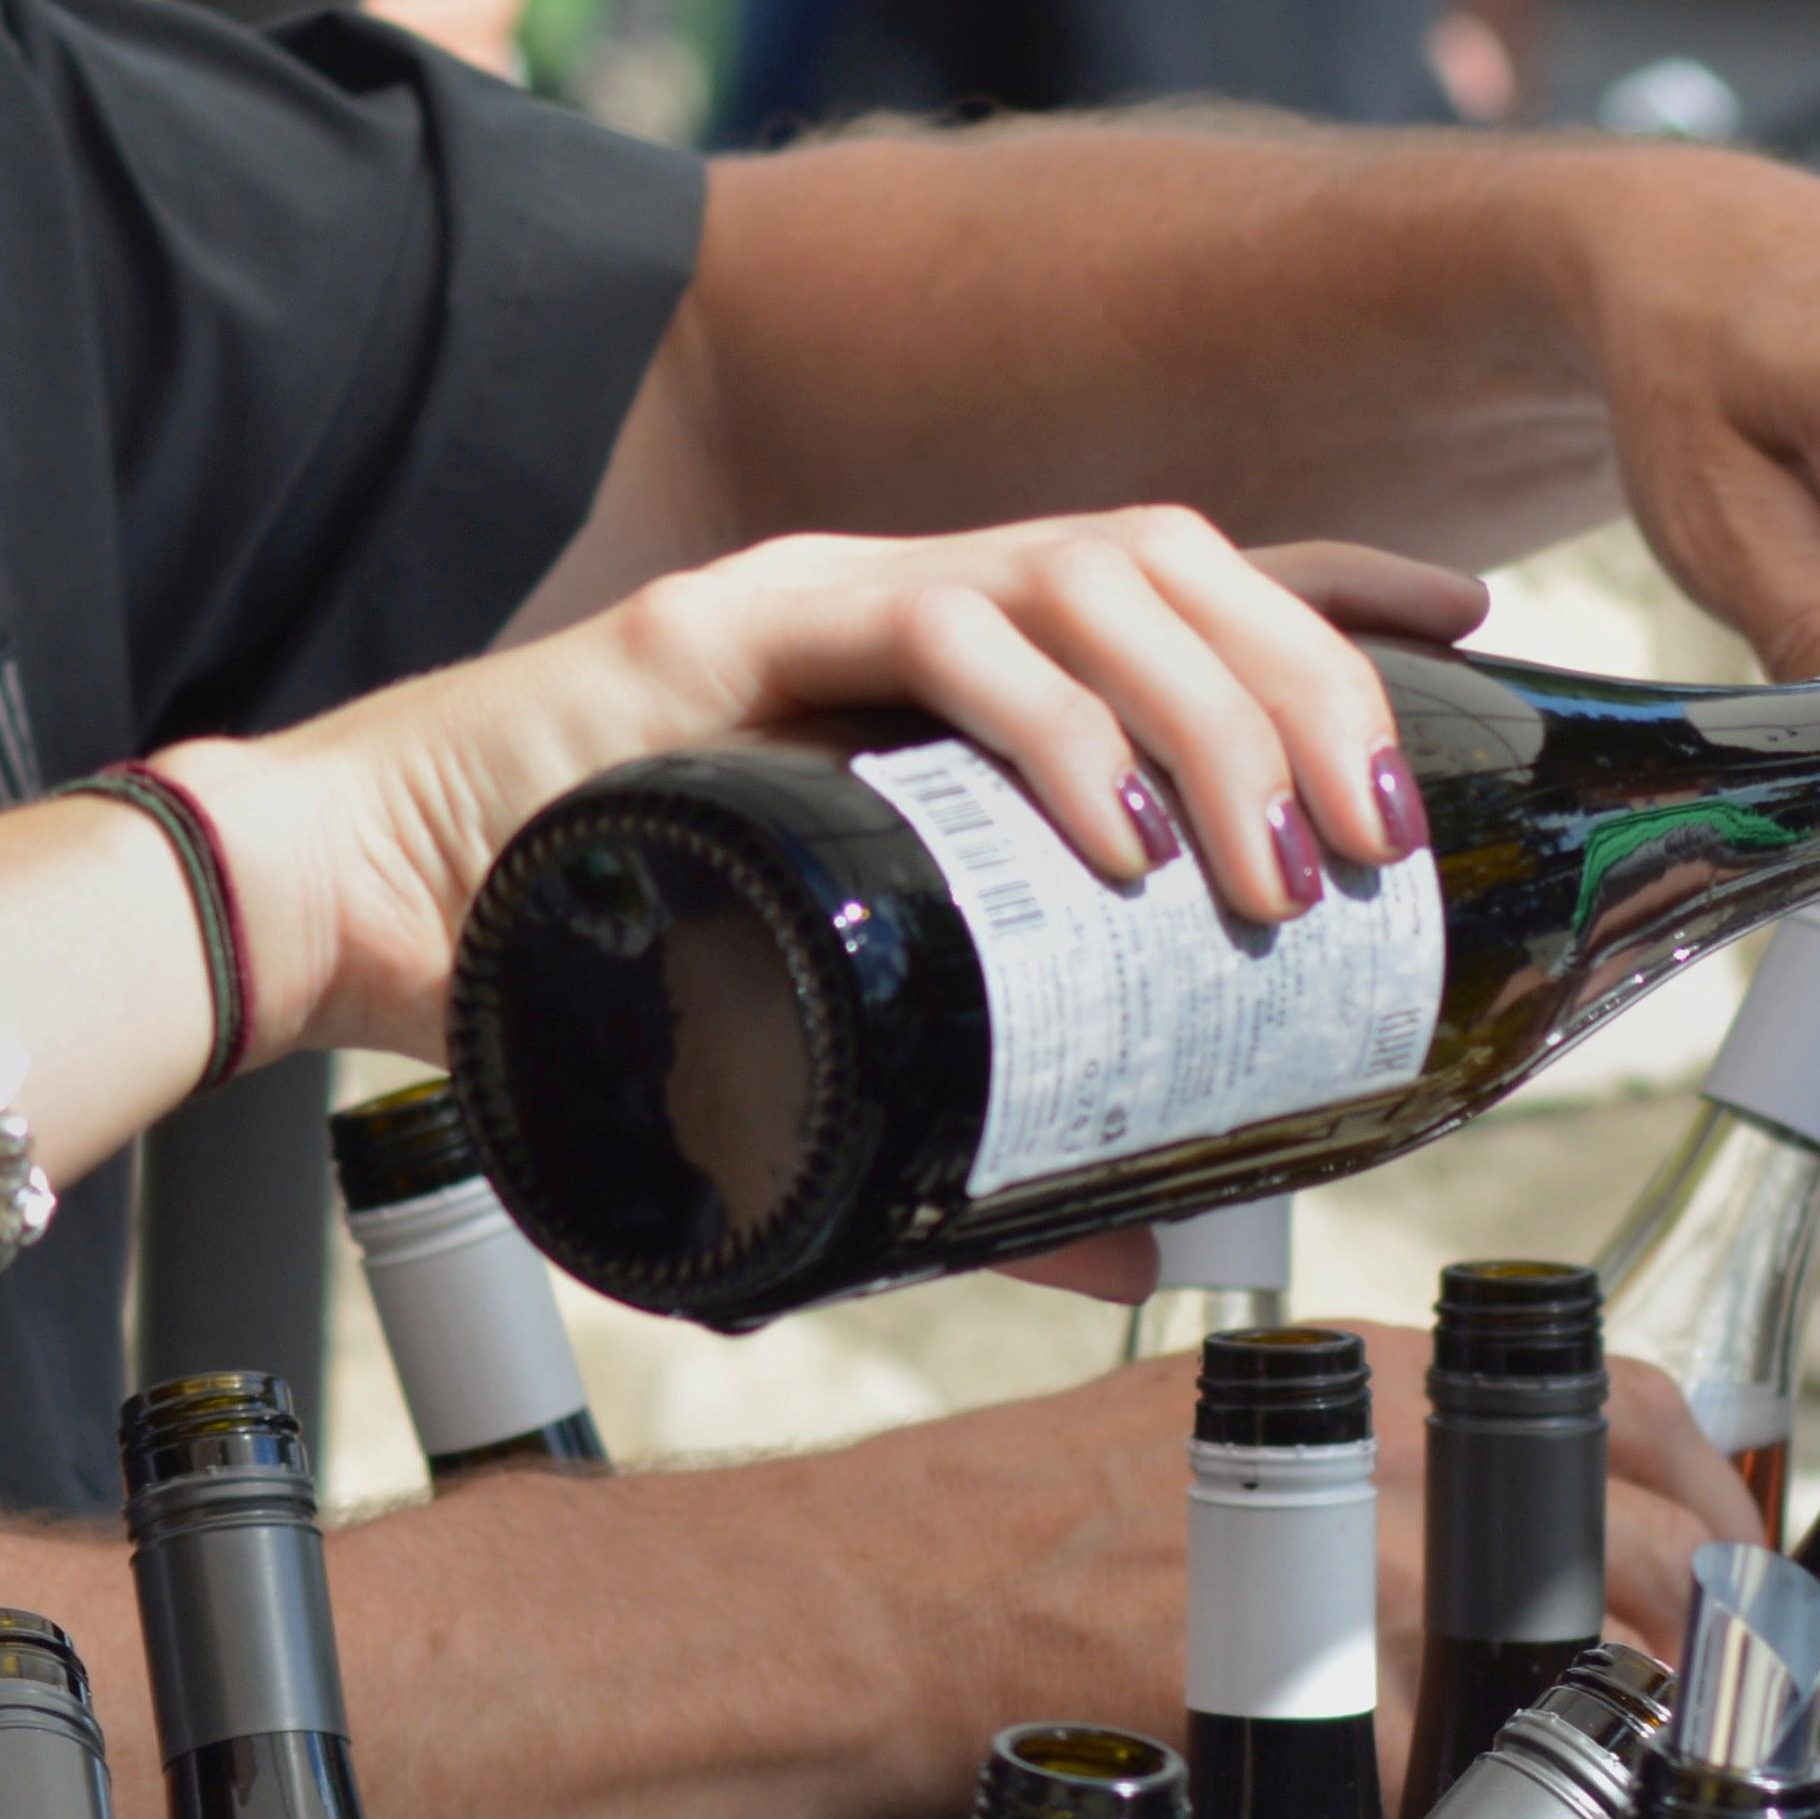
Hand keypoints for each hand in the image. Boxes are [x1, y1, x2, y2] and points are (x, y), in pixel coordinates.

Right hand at [201, 517, 1492, 1062]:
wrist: (343, 920)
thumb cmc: (588, 967)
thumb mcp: (842, 1061)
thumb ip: (994, 1147)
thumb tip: (1157, 1257)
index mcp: (943, 672)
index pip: (1180, 587)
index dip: (1333, 590)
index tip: (1475, 617)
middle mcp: (900, 604)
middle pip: (1172, 561)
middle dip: (1307, 680)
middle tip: (1380, 841)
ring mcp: (817, 603)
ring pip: (1087, 573)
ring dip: (1212, 711)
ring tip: (1275, 865)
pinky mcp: (720, 634)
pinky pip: (935, 631)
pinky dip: (1055, 724)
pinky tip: (1115, 835)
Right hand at [809, 1332, 1752, 1818]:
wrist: (882, 1604)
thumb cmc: (1011, 1521)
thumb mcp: (1218, 1424)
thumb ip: (1362, 1458)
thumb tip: (1471, 1521)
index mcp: (1386, 1387)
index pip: (1639, 1412)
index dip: (1714, 1501)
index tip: (1733, 1566)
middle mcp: (1404, 1470)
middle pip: (1656, 1552)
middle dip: (1718, 1642)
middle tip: (1728, 1707)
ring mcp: (1371, 1591)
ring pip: (1592, 1674)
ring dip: (1633, 1740)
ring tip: (1633, 1792)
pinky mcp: (1321, 1713)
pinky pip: (1475, 1787)